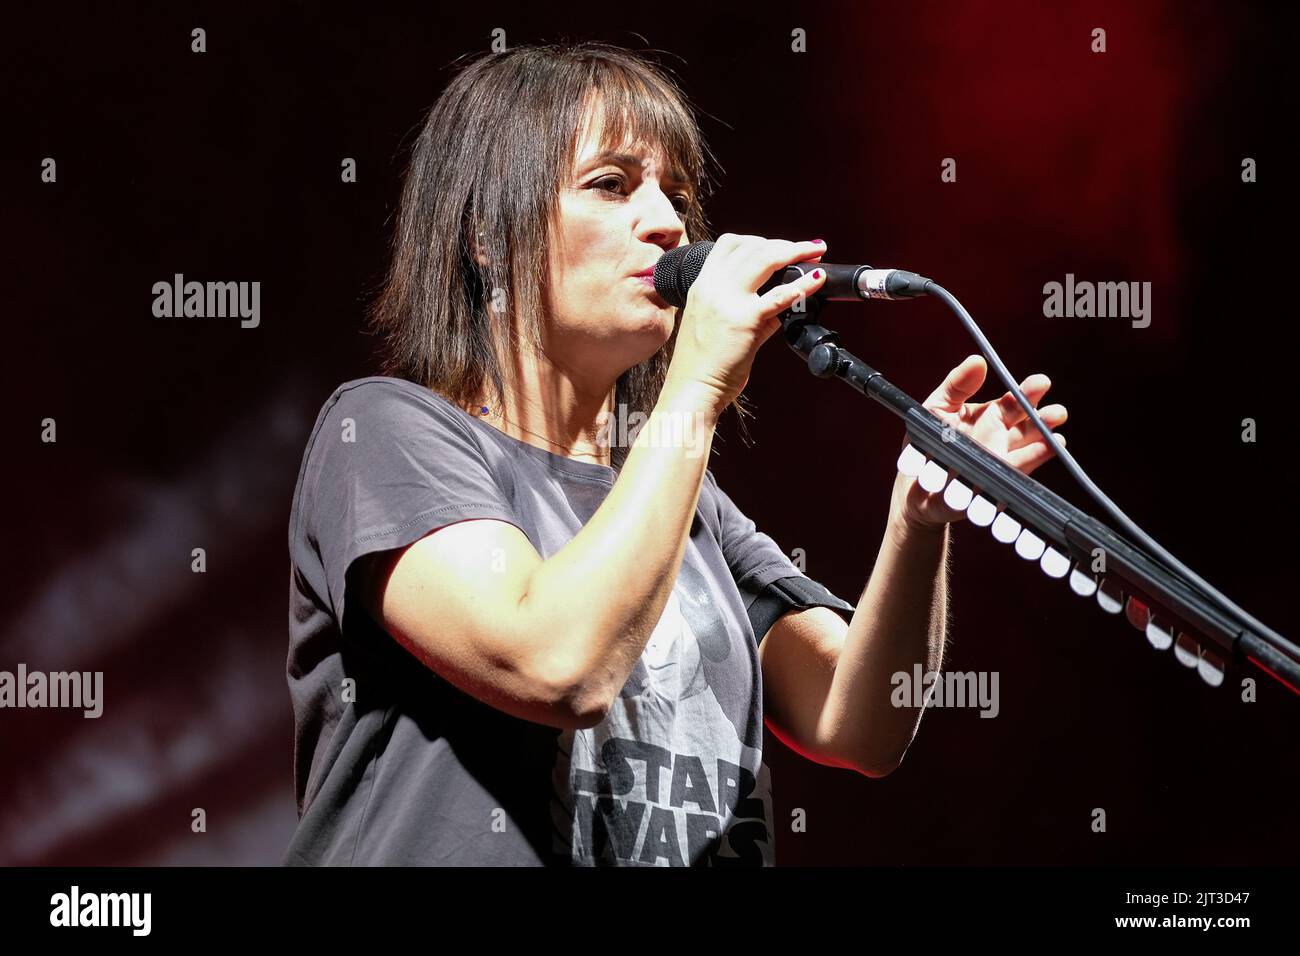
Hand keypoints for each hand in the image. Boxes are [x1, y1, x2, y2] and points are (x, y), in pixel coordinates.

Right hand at [666, 234, 827, 413]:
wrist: (691, 389)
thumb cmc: (701, 364)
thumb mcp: (713, 324)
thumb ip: (745, 306)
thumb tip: (782, 297)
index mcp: (702, 285)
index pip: (729, 244)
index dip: (757, 240)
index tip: (778, 247)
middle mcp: (713, 287)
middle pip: (753, 247)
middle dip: (785, 245)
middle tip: (808, 248)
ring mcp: (728, 301)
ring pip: (766, 259)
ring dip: (796, 252)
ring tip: (815, 254)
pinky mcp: (746, 320)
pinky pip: (780, 296)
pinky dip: (802, 285)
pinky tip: (816, 281)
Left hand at [890, 354, 1067, 531]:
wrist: (915, 489)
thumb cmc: (923, 446)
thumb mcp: (936, 409)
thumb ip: (957, 385)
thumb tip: (978, 359)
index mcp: (986, 418)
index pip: (1012, 404)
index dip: (1027, 394)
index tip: (1041, 383)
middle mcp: (997, 439)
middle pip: (1026, 427)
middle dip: (1042, 419)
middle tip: (1057, 412)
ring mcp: (998, 463)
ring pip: (1026, 450)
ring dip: (1044, 443)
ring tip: (1056, 437)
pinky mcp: (992, 486)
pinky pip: (1013, 475)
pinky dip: (1029, 464)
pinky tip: (1046, 452)